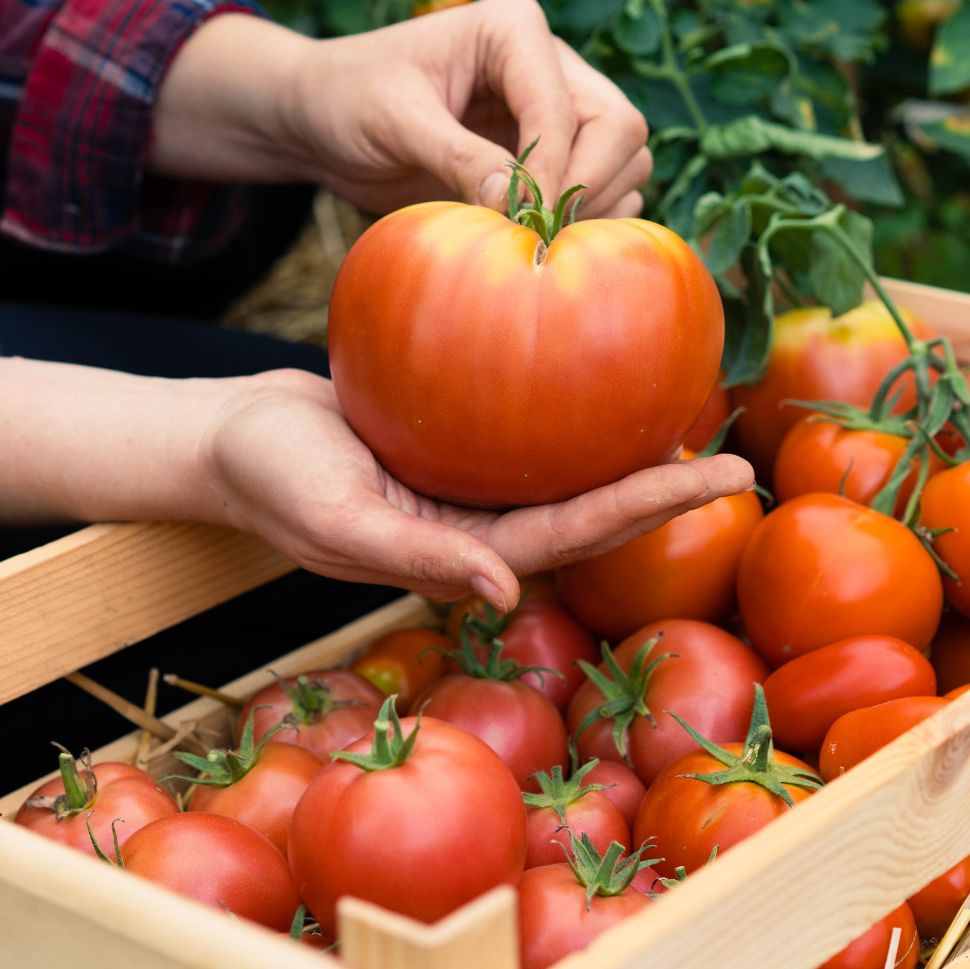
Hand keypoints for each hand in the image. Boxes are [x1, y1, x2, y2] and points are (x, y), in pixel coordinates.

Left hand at [151, 0, 651, 219]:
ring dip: (593, 208)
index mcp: (515, 32)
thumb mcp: (395, 122)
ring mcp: (556, 112)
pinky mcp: (550, 157)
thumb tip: (517, 204)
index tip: (522, 221)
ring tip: (534, 239)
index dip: (553, 170)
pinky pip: (604, 190)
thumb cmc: (349, 99)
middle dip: (587, 187)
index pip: (569, 108)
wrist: (325, 120)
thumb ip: (456, 157)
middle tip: (537, 236)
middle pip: (621, 129)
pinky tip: (537, 241)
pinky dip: (586, 222)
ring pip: (624, 160)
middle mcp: (550, 66)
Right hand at [197, 370, 748, 607]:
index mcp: (459, 557)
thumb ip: (413, 558)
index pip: (572, 537)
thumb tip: (506, 595)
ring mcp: (470, 491)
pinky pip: (529, 429)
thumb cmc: (268, 474)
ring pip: (569, 475)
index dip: (647, 509)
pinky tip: (612, 373)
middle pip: (591, 514)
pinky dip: (576, 411)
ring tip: (702, 425)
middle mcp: (479, 531)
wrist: (227, 434)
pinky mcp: (456, 446)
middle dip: (667, 493)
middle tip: (742, 459)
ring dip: (634, 459)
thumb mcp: (332, 515)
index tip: (718, 480)